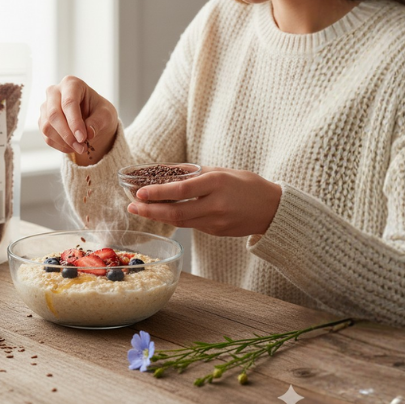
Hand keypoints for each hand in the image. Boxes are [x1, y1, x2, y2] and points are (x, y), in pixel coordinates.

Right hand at [38, 76, 118, 161]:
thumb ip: (98, 122)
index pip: (69, 102)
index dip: (75, 122)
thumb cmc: (99, 111)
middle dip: (68, 134)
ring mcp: (46, 107)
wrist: (92, 117)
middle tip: (82, 147)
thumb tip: (88, 133)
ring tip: (80, 148)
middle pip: (54, 114)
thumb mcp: (106, 115)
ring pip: (47, 127)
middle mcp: (54, 92)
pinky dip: (60, 145)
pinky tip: (73, 147)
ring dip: (64, 142)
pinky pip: (46, 136)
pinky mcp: (42, 121)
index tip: (83, 138)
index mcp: (71, 84)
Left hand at [126, 167, 282, 237]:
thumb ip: (194, 174)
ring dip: (157, 216)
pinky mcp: (216, 231)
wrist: (273, 210)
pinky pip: (191, 225)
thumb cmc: (247, 185)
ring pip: (180, 222)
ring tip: (139, 210)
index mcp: (217, 183)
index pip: (182, 190)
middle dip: (150, 210)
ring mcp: (216, 222)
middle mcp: (216, 205)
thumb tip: (165, 173)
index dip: (158, 193)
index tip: (139, 191)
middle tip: (131, 206)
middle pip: (177, 212)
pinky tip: (161, 213)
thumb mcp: (222, 171)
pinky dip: (174, 219)